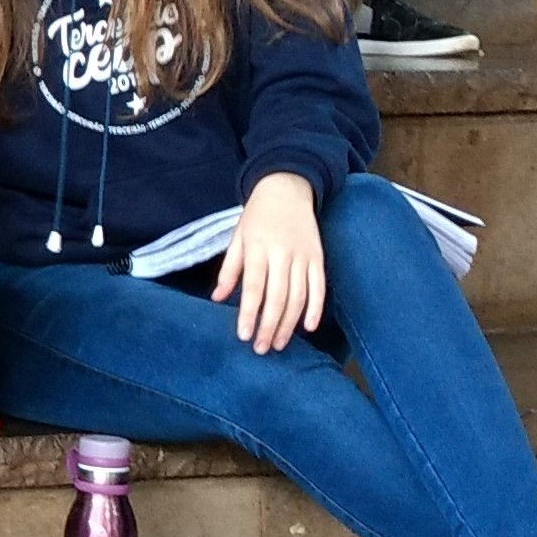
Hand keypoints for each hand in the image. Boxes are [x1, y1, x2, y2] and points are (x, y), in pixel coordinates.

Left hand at [213, 171, 325, 354]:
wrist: (287, 188)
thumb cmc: (257, 216)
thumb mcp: (237, 237)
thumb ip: (229, 269)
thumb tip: (216, 298)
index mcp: (258, 248)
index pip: (253, 287)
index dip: (249, 312)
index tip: (243, 334)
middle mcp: (282, 253)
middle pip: (277, 296)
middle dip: (269, 325)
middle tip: (260, 348)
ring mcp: (303, 256)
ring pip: (299, 296)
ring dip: (289, 323)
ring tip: (278, 343)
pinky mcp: (318, 257)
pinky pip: (320, 287)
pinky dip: (316, 308)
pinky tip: (308, 327)